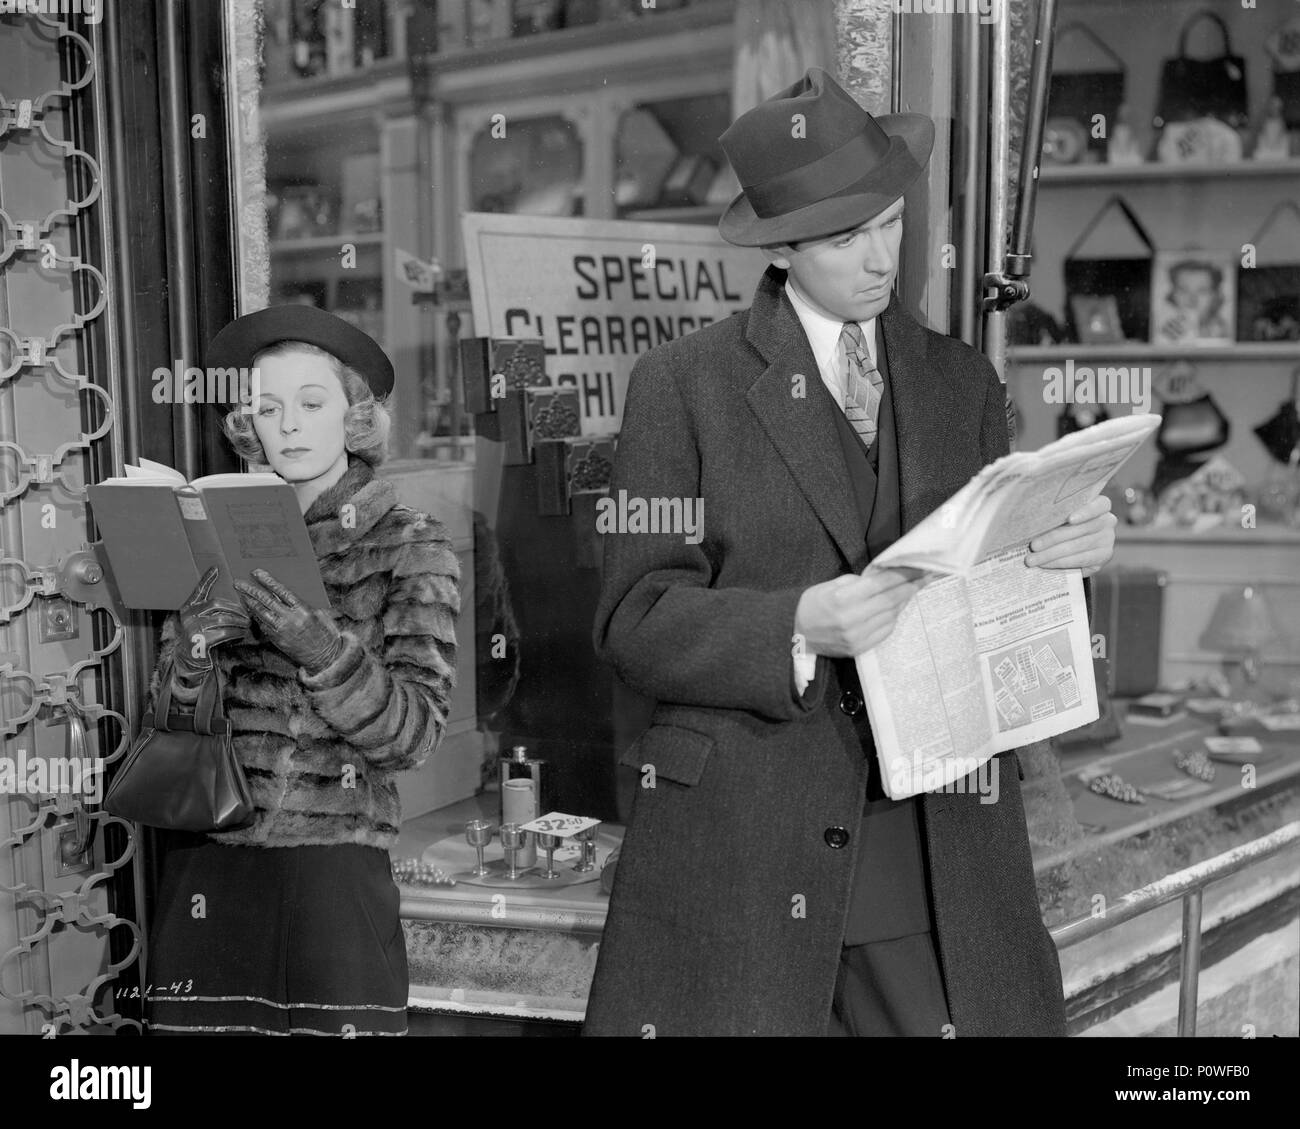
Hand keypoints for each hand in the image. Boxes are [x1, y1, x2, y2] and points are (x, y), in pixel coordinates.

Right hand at [174, 566, 249, 677]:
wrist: (190, 658)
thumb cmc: (201, 635)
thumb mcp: (201, 619)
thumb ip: (208, 608)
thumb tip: (226, 593)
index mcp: (188, 608)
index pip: (198, 590)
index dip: (206, 579)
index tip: (216, 569)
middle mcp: (188, 616)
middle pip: (216, 605)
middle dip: (235, 608)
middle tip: (247, 613)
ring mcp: (192, 628)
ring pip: (222, 619)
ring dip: (238, 621)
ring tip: (247, 623)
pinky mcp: (200, 641)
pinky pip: (223, 633)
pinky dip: (236, 632)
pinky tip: (242, 633)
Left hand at [234, 568, 342, 673]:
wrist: (325, 656)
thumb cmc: (325, 633)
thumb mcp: (319, 613)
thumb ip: (303, 603)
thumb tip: (286, 593)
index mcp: (303, 609)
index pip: (281, 591)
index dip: (268, 581)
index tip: (256, 573)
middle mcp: (290, 619)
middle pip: (266, 601)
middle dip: (251, 590)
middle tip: (239, 583)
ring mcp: (282, 630)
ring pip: (261, 613)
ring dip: (249, 602)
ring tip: (241, 595)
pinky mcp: (277, 640)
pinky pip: (263, 626)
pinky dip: (256, 617)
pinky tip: (251, 611)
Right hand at [793, 568, 925, 658]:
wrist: (797, 636)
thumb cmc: (812, 605)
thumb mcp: (829, 585)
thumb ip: (856, 582)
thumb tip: (882, 577)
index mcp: (842, 599)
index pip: (881, 584)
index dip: (903, 574)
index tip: (919, 567)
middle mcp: (852, 619)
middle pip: (891, 599)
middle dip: (911, 585)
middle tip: (927, 575)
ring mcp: (857, 636)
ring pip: (891, 614)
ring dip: (905, 600)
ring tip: (914, 587)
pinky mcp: (860, 647)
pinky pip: (886, 629)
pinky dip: (894, 616)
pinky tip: (897, 606)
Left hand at [1024, 495, 1116, 576]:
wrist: (1072, 548)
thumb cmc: (1061, 525)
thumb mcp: (1059, 516)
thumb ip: (1053, 516)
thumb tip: (1029, 521)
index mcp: (1099, 505)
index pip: (1100, 505)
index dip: (1085, 512)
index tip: (1069, 519)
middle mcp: (1107, 521)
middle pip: (1080, 529)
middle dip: (1053, 538)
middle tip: (1033, 546)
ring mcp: (1107, 540)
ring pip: (1077, 546)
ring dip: (1051, 554)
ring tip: (1032, 559)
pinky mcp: (1104, 557)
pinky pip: (1079, 560)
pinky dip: (1059, 563)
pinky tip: (1044, 564)